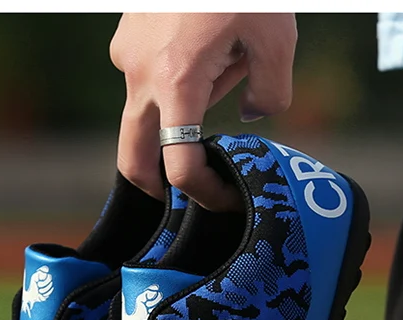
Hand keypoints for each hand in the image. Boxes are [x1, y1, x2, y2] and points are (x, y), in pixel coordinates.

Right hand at [110, 13, 296, 210]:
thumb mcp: (276, 37)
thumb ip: (270, 91)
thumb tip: (253, 114)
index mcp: (176, 83)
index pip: (179, 166)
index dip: (202, 194)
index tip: (223, 199)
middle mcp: (140, 76)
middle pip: (132, 156)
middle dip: (154, 184)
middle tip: (187, 192)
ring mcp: (126, 55)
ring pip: (147, 111)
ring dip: (179, 112)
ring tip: (225, 63)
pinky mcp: (125, 37)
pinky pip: (146, 75)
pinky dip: (173, 79)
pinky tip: (204, 45)